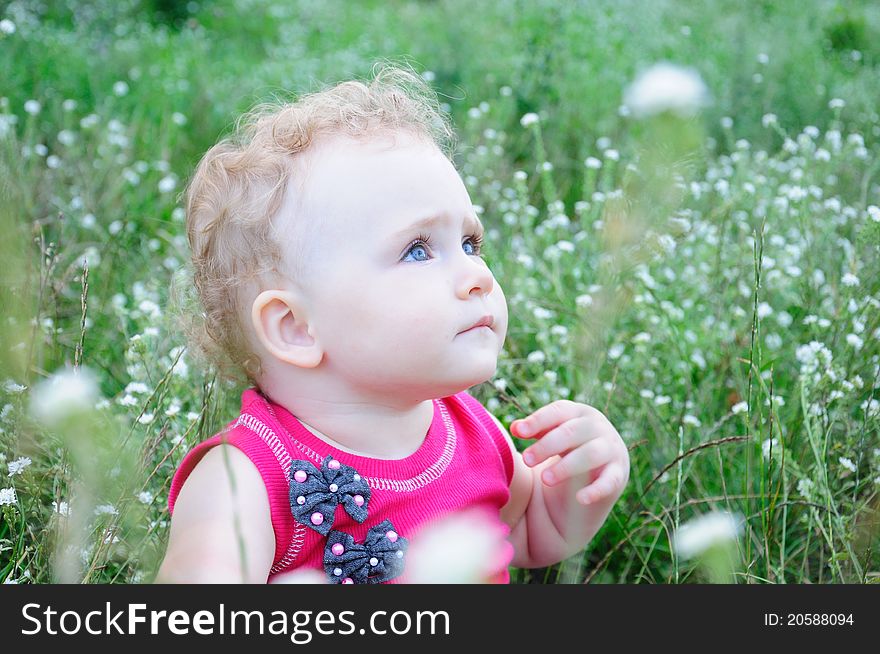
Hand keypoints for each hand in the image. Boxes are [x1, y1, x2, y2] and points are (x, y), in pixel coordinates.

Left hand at [510, 400, 628, 505]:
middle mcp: (599, 427)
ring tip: (545, 479)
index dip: (538, 420)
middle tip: (527, 460)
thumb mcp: (550, 438)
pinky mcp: (619, 475)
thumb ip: (534, 431)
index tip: (519, 433)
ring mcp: (612, 450)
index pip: (559, 411)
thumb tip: (515, 428)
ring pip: (590, 454)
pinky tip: (581, 499)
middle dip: (547, 445)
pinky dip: (596, 490)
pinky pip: (610, 481)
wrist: (598, 475)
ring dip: (567, 466)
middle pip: (572, 432)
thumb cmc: (567, 450)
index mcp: (580, 413)